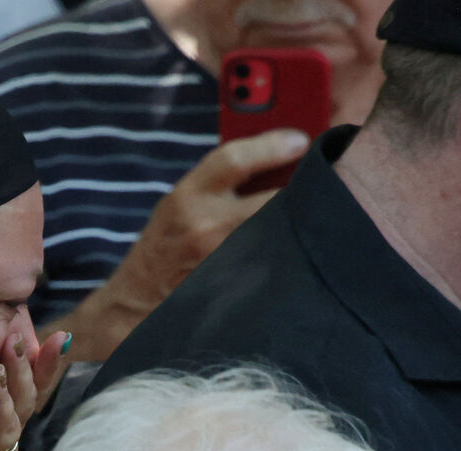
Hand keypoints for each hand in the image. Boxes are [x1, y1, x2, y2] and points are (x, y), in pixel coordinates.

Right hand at [63, 129, 308, 362]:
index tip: (299, 141)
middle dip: (303, 186)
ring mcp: (225, 259)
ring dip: (302, 220)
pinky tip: (299, 247)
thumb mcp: (179, 203)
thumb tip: (277, 155)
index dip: (272, 146)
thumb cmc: (163, 247)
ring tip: (313, 214)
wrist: (138, 300)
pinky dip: (293, 249)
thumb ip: (218, 181)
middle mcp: (206, 226)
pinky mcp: (240, 286)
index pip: (235, 159)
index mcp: (186, 197)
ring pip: (284, 230)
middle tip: (322, 180)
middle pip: (274, 196)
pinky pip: (280, 260)